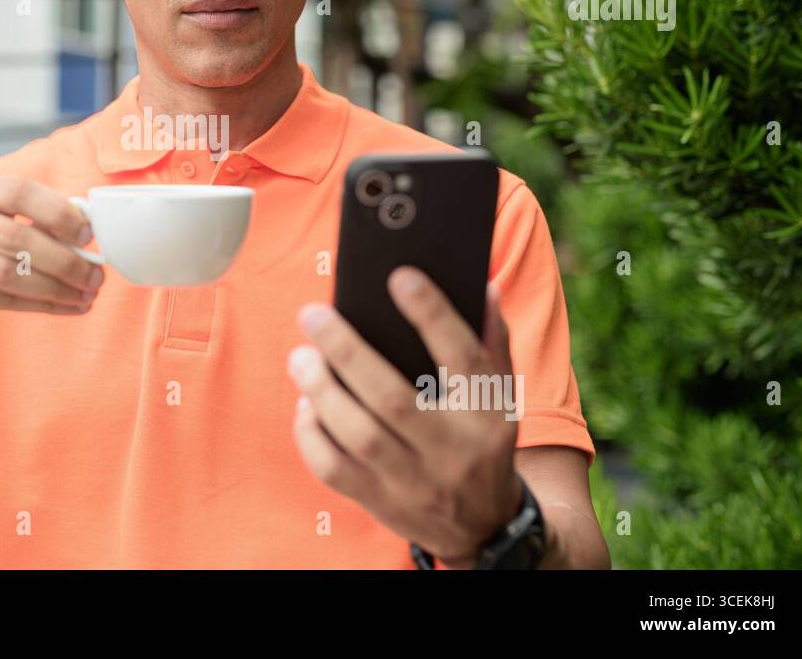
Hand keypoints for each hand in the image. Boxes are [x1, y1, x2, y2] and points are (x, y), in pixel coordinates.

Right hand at [0, 175, 102, 347]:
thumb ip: (34, 220)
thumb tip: (87, 228)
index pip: (19, 191)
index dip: (58, 212)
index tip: (88, 234)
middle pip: (16, 237)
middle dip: (65, 259)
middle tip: (96, 274)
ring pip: (11, 273)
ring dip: (58, 287)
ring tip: (88, 294)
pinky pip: (5, 300)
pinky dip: (44, 305)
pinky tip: (70, 307)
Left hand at [288, 267, 522, 567]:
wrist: (482, 524)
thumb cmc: (480, 438)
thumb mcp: (499, 394)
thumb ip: (491, 340)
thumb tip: (482, 285)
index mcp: (485, 413)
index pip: (463, 357)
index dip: (432, 315)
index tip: (399, 277)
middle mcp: (451, 449)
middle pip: (393, 399)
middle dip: (347, 352)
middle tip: (312, 315)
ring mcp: (414, 481)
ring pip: (359, 436)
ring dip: (321, 391)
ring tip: (301, 357)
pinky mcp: (380, 503)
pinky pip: (334, 470)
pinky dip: (311, 434)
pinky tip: (305, 404)